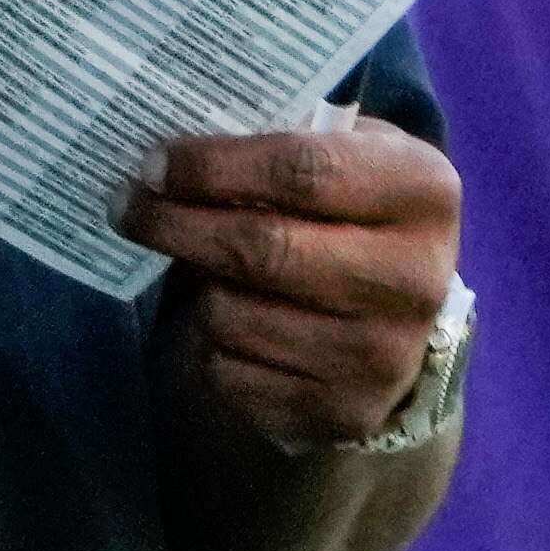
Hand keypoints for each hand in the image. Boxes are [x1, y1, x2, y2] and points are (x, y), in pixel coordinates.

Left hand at [120, 121, 460, 450]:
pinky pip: (233, 374)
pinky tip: (227, 318)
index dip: (215, 166)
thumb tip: (175, 148)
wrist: (402, 319)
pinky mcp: (344, 412)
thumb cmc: (356, 211)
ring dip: (196, 287)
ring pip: (236, 316)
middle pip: (263, 248)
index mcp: (422, 191)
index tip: (153, 164)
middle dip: (177, 224)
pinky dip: (211, 344)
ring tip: (195, 264)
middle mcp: (414, 278)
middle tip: (127, 207)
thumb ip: (285, 138)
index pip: (304, 170)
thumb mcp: (351, 152)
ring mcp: (382, 355)